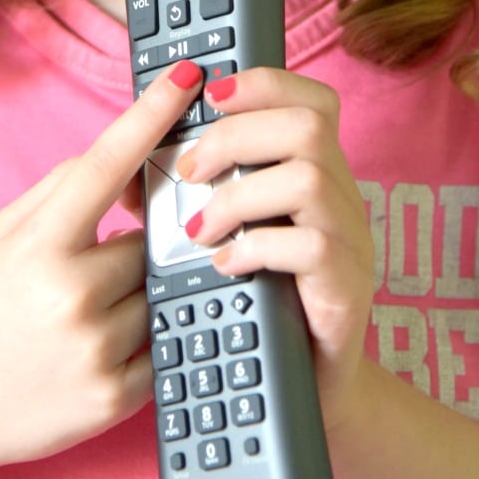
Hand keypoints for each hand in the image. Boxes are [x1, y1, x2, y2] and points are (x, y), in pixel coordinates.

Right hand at [0, 59, 204, 478]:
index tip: (185, 78)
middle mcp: (70, 294)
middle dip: (134, 245)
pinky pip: (162, 342)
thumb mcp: (2, 236)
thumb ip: (59, 189)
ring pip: (159, 289)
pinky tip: (98, 344)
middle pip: (149, 239)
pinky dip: (142, 336)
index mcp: (38, 245)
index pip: (106, 166)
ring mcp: (97, 348)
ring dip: (138, 291)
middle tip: (95, 266)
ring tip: (87, 311)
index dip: (150, 116)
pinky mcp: (117, 396)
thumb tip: (123, 155)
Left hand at [176, 67, 374, 429]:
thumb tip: (129, 173)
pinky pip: (312, 246)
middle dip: (237, 136)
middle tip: (188, 170)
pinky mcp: (347, 290)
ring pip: (310, 178)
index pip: (309, 99)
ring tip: (198, 227)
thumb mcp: (225, 241)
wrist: (299, 394)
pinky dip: (257, 247)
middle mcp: (341, 198)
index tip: (209, 95)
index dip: (262, 84)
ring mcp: (350, 243)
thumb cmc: (253, 306)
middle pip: (309, 123)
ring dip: (240, 196)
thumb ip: (192, 202)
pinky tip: (225, 265)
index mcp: (312, 175)